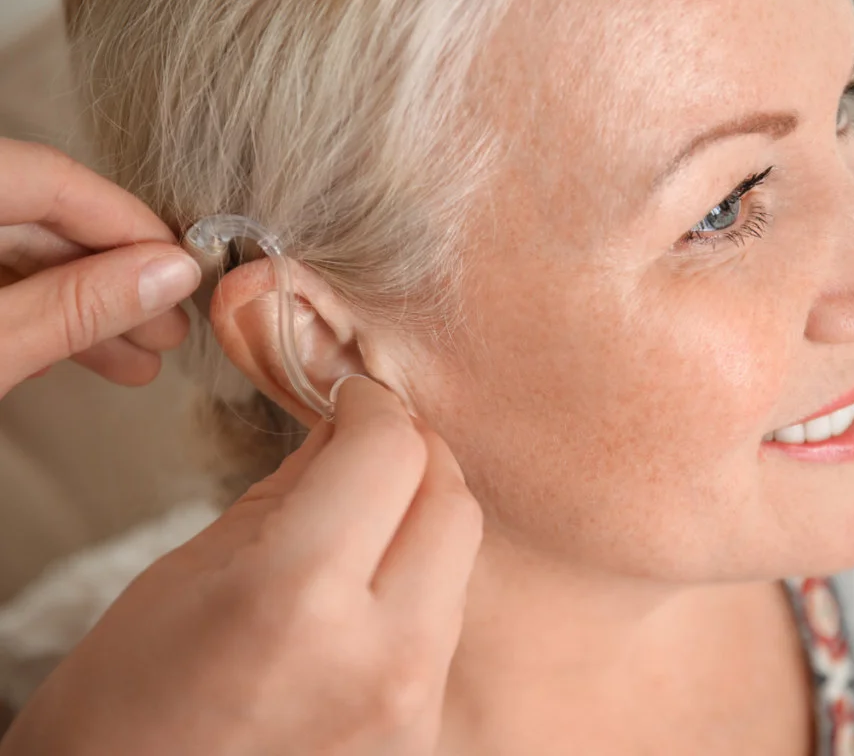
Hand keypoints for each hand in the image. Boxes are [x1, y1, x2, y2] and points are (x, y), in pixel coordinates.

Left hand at [0, 138, 200, 396]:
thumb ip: (77, 306)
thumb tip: (171, 275)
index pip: (51, 178)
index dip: (126, 222)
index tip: (182, 270)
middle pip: (36, 216)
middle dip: (108, 278)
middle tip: (166, 328)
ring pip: (11, 252)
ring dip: (76, 306)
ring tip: (135, 359)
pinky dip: (27, 310)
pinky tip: (63, 349)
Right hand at [0, 377, 481, 755]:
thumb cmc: (125, 706)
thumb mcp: (189, 570)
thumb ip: (287, 489)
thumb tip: (345, 431)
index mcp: (298, 597)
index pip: (390, 452)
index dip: (372, 405)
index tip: (351, 398)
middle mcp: (380, 655)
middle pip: (451, 501)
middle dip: (414, 450)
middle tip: (369, 440)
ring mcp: (413, 704)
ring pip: (462, 558)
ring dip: (422, 512)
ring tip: (368, 506)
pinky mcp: (423, 732)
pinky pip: (447, 619)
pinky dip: (419, 574)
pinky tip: (372, 573)